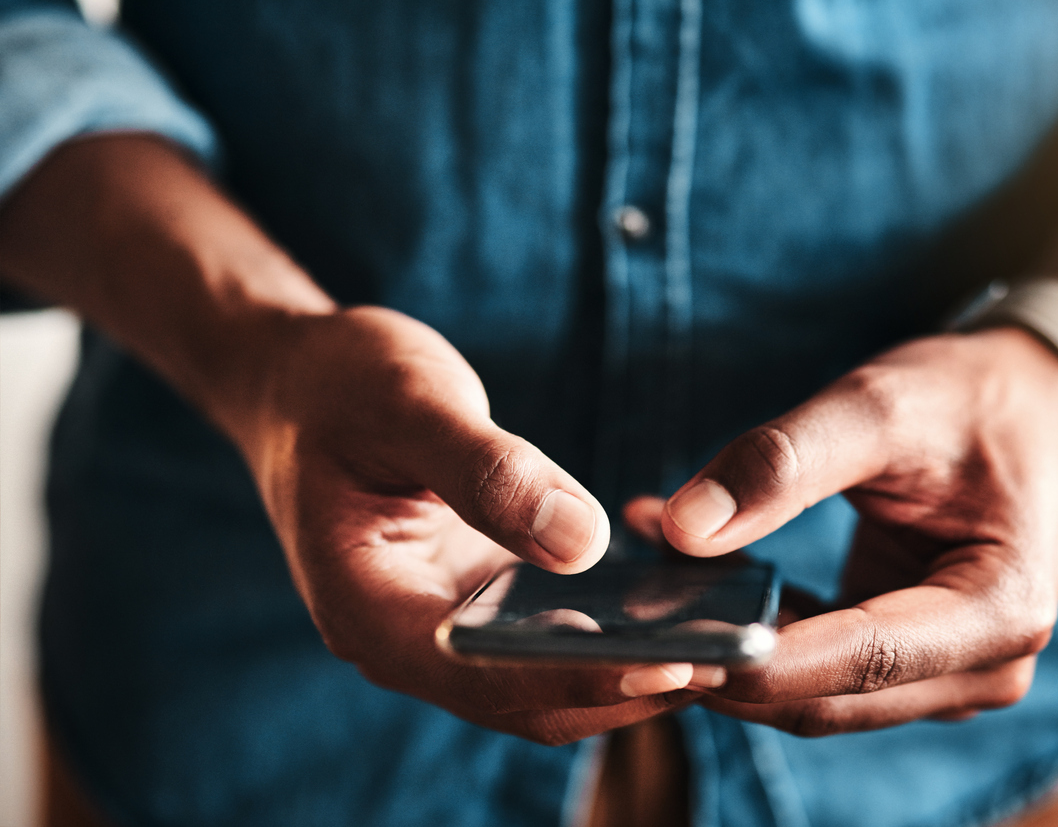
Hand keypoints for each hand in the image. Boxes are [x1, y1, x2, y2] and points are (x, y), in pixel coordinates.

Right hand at [239, 305, 698, 743]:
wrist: (304, 382)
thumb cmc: (343, 384)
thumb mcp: (409, 403)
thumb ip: (488, 472)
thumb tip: (584, 545)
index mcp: (368, 606)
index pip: (480, 674)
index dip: (576, 677)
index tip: (673, 663)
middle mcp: (405, 636)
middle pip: (524, 698)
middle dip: (623, 688)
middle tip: (729, 661)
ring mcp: (442, 622)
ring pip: (544, 677)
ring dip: (627, 669)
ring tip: (724, 642)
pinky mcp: (477, 598)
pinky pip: (550, 634)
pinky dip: (612, 630)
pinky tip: (680, 602)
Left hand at [640, 327, 1057, 733]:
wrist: (1020, 402)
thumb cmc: (962, 398)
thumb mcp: (876, 405)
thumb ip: (781, 464)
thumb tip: (682, 529)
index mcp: (1001, 608)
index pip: (861, 658)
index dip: (758, 661)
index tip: (662, 645)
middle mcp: (983, 666)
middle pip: (828, 696)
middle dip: (725, 665)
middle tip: (623, 621)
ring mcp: (944, 674)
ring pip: (810, 693)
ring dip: (729, 648)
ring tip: (645, 579)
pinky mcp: (905, 664)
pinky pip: (812, 666)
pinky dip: (752, 628)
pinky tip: (692, 572)